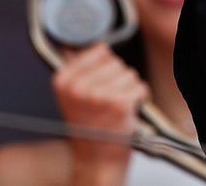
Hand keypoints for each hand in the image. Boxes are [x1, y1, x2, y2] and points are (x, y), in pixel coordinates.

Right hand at [52, 43, 149, 184]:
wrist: (97, 158)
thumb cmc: (89, 127)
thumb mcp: (71, 96)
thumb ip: (74, 69)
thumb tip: (72, 47)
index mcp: (64, 81)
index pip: (100, 51)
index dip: (104, 68)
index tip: (98, 85)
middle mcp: (79, 87)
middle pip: (116, 62)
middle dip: (117, 79)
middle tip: (107, 101)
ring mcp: (99, 95)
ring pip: (130, 74)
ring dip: (129, 89)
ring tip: (116, 107)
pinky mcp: (119, 104)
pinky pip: (141, 86)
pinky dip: (140, 97)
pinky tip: (128, 111)